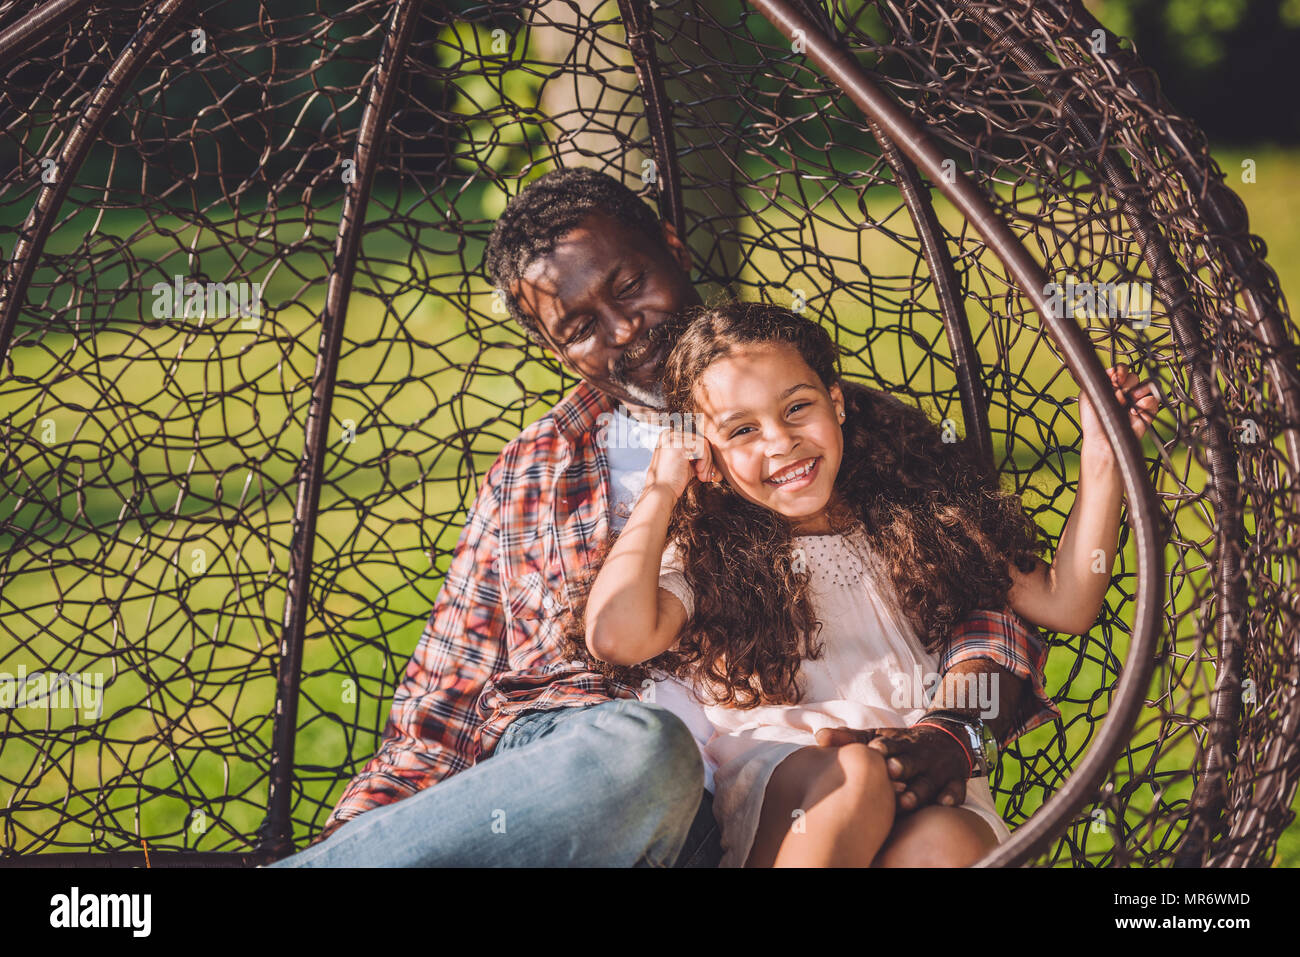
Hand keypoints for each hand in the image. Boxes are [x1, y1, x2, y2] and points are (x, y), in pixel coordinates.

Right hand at [645, 428, 717, 497]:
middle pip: (700, 440)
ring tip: (703, 475)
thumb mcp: (686, 463)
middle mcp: (669, 434)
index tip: (703, 472)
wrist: (662, 492)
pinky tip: (698, 472)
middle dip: (707, 460)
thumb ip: (696, 454)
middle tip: (706, 476)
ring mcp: (672, 437)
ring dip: (707, 461)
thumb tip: (713, 451)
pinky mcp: (678, 443)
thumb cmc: (674, 481)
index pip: (695, 440)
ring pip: (703, 443)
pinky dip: (705, 461)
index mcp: (669, 437)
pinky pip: (702, 447)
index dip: (703, 456)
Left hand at [815, 724, 968, 811]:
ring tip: (907, 802)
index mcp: (899, 743)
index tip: (876, 749)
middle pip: (910, 761)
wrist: (945, 738)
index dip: (884, 746)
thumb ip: (849, 738)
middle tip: (891, 772)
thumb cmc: (899, 744)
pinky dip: (951, 796)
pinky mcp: (954, 781)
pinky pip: (956, 790)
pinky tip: (944, 804)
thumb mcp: (877, 736)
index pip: (891, 743)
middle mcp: (918, 756)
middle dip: (902, 766)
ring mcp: (937, 770)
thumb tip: (818, 737)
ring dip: (919, 790)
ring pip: (929, 781)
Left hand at [1078, 364, 1160, 454]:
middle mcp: (1126, 391)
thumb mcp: (1087, 395)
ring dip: (1139, 390)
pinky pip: (1154, 399)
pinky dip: (1145, 403)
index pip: (1122, 369)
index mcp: (1113, 385)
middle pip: (1135, 376)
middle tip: (1118, 397)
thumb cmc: (1093, 420)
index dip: (1121, 371)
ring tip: (1129, 400)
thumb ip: (1098, 379)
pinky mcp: (1148, 411)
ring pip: (1148, 384)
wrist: (1102, 440)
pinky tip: (1133, 412)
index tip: (1116, 379)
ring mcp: (1138, 400)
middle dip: (1127, 384)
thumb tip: (1113, 370)